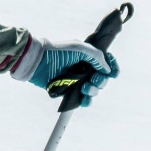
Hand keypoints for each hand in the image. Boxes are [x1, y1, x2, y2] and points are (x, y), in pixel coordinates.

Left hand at [2, 31, 119, 104]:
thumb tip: (107, 69)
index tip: (113, 72)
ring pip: (93, 91)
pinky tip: (83, 99)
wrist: (37, 61)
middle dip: (101, 81)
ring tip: (84, 87)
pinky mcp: (67, 91)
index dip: (113, 69)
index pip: (106, 65)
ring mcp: (76, 81)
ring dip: (93, 91)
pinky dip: (85, 101)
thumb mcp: (80, 48)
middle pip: (102, 80)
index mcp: (88, 58)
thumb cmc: (57, 51)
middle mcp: (83, 70)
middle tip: (93, 79)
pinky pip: (81, 100)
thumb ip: (97, 57)